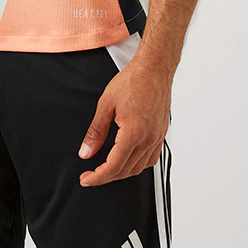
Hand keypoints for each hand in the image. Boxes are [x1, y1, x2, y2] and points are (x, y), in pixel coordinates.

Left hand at [77, 60, 171, 185]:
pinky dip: (138, 165)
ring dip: (122, 173)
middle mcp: (148, 139)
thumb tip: (86, 152)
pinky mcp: (161, 134)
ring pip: (139, 168)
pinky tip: (128, 160)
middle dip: (107, 177)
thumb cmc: (133, 80)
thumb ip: (95, 132)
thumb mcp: (106, 104)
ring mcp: (157, 138)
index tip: (86, 179)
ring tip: (107, 169)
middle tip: (91, 175)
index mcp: (133, 133)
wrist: (154, 68)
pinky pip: (151, 159)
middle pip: (126, 171)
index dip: (97, 177)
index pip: (113, 167)